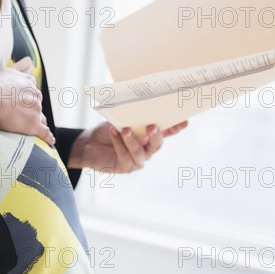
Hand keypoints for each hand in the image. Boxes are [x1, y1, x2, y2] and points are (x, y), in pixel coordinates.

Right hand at [0, 63, 54, 144]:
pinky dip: (48, 137)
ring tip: (36, 128)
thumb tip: (5, 78)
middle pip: (37, 105)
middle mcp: (35, 95)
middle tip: (23, 115)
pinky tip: (50, 141)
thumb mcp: (1, 72)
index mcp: (28, 82)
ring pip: (41, 118)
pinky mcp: (33, 125)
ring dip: (38, 122)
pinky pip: (44, 132)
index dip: (27, 98)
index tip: (23, 102)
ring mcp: (35, 110)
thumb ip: (9, 76)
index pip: (32, 92)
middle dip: (32, 110)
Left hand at [67, 121, 188, 172]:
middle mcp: (147, 150)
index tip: (185, 120)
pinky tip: (114, 132)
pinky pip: (124, 156)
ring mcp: (137, 160)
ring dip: (132, 140)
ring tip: (125, 129)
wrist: (89, 144)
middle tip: (152, 126)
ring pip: (139, 152)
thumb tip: (140, 106)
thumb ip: (132, 117)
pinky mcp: (125, 167)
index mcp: (150, 136)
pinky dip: (119, 144)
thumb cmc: (108, 129)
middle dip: (155, 136)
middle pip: (156, 145)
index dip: (176, 128)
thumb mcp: (121, 119)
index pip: (167, 132)